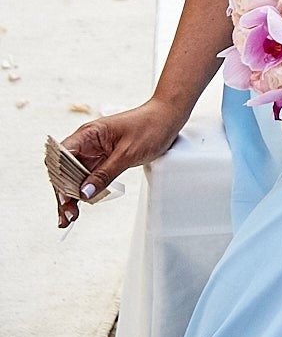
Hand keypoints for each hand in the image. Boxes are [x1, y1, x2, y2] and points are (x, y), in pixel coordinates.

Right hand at [54, 99, 183, 226]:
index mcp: (88, 134)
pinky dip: (83, 191)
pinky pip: (87, 176)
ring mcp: (94, 151)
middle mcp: (86, 142)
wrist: (168, 117)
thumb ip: (105, 174)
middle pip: (64, 170)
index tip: (64, 198)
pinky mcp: (102, 158)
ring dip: (70, 196)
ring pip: (74, 176)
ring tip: (68, 219)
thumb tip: (84, 193)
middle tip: (67, 215)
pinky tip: (78, 206)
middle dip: (63, 193)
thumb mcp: (128, 153)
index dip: (59, 178)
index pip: (62, 157)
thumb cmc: (150, 126)